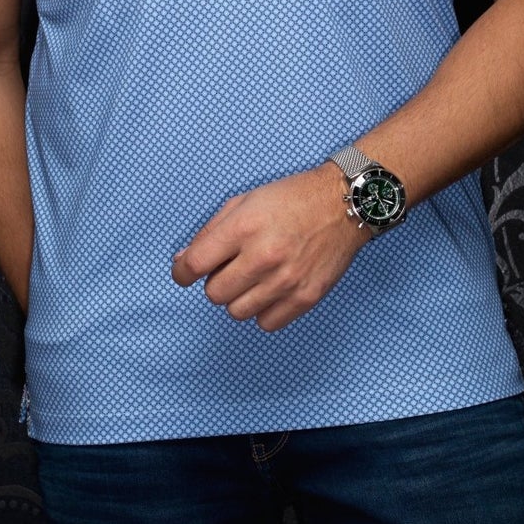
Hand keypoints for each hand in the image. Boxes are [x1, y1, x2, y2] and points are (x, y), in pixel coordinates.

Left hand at [171, 162, 366, 332]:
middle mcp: (263, 256)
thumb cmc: (291, 199)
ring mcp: (285, 281)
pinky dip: (263, 310)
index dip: (181, 273)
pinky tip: (271, 290)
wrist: (342, 204)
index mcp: (243, 227)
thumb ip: (209, 232)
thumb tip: (182, 262)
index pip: (193, 266)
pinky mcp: (305, 297)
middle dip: (217, 281)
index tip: (185, 273)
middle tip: (233, 266)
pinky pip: (266, 323)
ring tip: (255, 277)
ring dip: (239, 297)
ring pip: (237, 312)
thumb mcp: (244, 201)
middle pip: (214, 294)